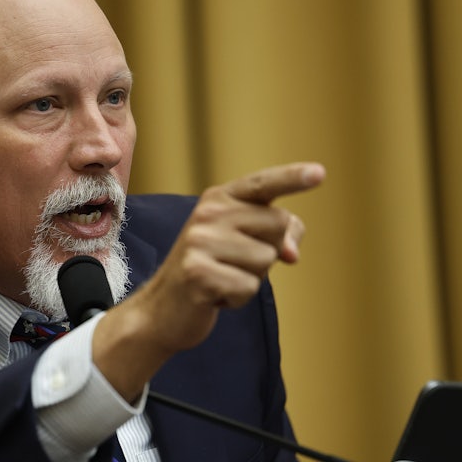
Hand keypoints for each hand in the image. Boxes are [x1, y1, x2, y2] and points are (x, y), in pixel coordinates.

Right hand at [93, 162, 324, 400]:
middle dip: (268, 251)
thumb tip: (291, 252)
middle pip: (278, 225)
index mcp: (219, 199)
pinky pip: (249, 287)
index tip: (320, 172)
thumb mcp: (242, 244)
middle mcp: (208, 213)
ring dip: (251, 278)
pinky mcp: (197, 272)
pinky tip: (214, 295)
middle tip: (233, 263)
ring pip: (266, 259)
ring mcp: (200, 242)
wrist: (162, 309)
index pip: (262, 184)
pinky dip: (238, 298)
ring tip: (223, 279)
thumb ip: (276, 234)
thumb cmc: (211, 271)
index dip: (292, 178)